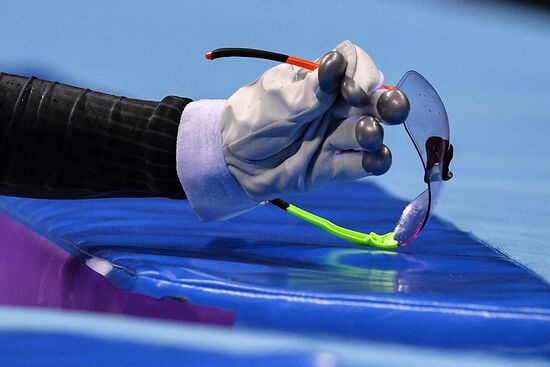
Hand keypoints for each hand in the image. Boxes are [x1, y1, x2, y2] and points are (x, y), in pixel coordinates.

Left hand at [220, 40, 409, 201]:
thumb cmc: (251, 122)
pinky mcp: (334, 166)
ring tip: (366, 135)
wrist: (234, 163)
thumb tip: (335, 64)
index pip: (354, 65)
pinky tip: (375, 160)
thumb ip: (309, 92)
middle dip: (387, 103)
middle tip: (391, 110)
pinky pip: (362, 164)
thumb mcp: (276, 104)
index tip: (351, 90)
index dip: (362, 73)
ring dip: (374, 132)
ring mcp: (336, 137)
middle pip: (373, 99)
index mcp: (320, 83)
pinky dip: (374, 162)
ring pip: (370, 131)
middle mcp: (334, 108)